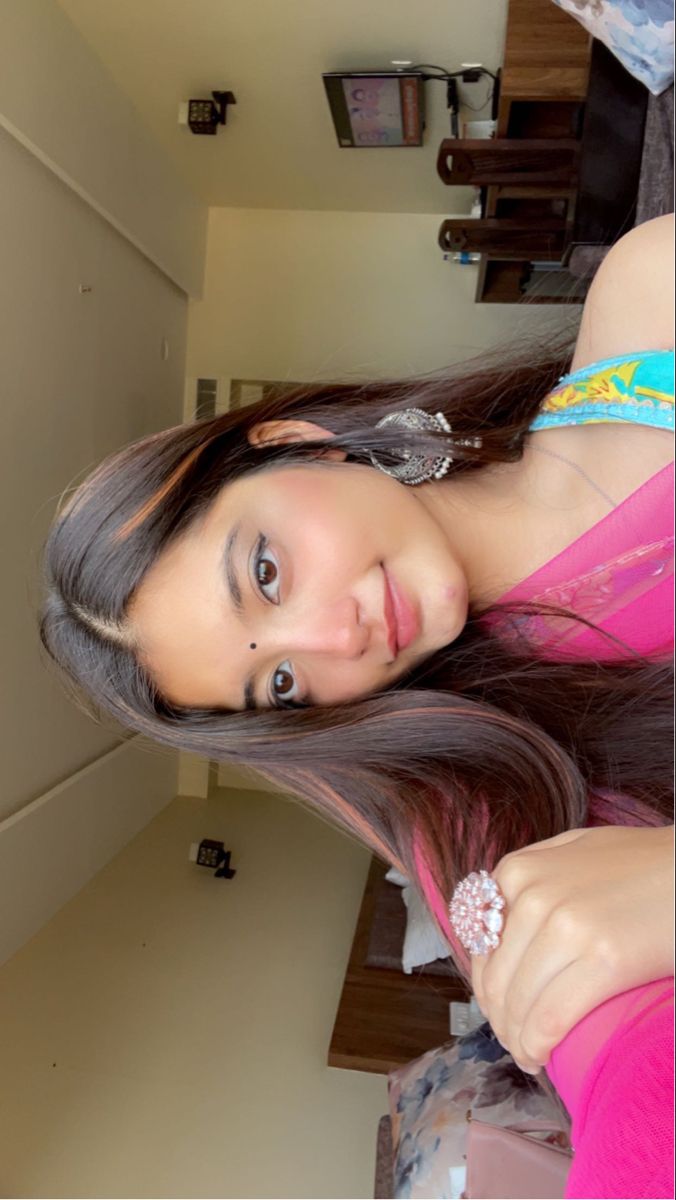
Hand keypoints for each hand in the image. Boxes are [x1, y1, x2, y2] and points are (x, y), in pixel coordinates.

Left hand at [470, 824, 673, 1073]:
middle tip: (514, 1042)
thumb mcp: (572, 852)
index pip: (479, 946)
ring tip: (528, 1055)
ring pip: (519, 1005)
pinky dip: (538, 1046)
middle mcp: (532, 896)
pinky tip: (540, 1057)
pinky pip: (550, 1018)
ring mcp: (564, 927)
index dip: (486, 988)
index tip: (500, 1010)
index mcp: (517, 871)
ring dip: (517, 1040)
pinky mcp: (602, 960)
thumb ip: (533, 878)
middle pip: (496, 980)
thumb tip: (495, 921)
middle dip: (500, 1021)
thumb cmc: (643, 863)